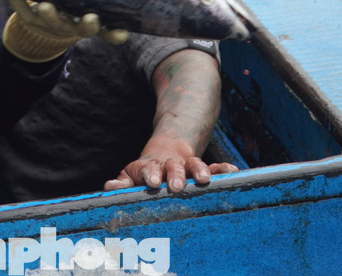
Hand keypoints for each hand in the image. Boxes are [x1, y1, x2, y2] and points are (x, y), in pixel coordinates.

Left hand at [1, 0, 128, 62]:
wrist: (43, 28)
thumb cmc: (74, 11)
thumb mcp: (92, 7)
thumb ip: (108, 6)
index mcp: (85, 25)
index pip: (102, 31)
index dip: (111, 33)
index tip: (121, 31)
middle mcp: (68, 26)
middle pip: (77, 28)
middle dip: (84, 24)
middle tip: (91, 18)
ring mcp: (48, 23)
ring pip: (50, 20)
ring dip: (49, 14)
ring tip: (46, 5)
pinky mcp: (28, 17)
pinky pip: (22, 10)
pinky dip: (17, 0)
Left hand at [103, 137, 238, 192]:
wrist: (164, 153)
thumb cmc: (144, 174)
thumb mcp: (131, 176)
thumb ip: (122, 183)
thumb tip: (109, 187)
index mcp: (150, 167)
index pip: (148, 168)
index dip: (150, 173)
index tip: (153, 182)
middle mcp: (169, 165)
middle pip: (172, 166)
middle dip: (175, 174)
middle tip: (176, 186)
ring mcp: (186, 165)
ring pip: (193, 164)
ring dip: (198, 170)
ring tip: (203, 179)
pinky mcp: (202, 168)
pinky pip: (214, 167)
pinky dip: (222, 169)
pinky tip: (232, 170)